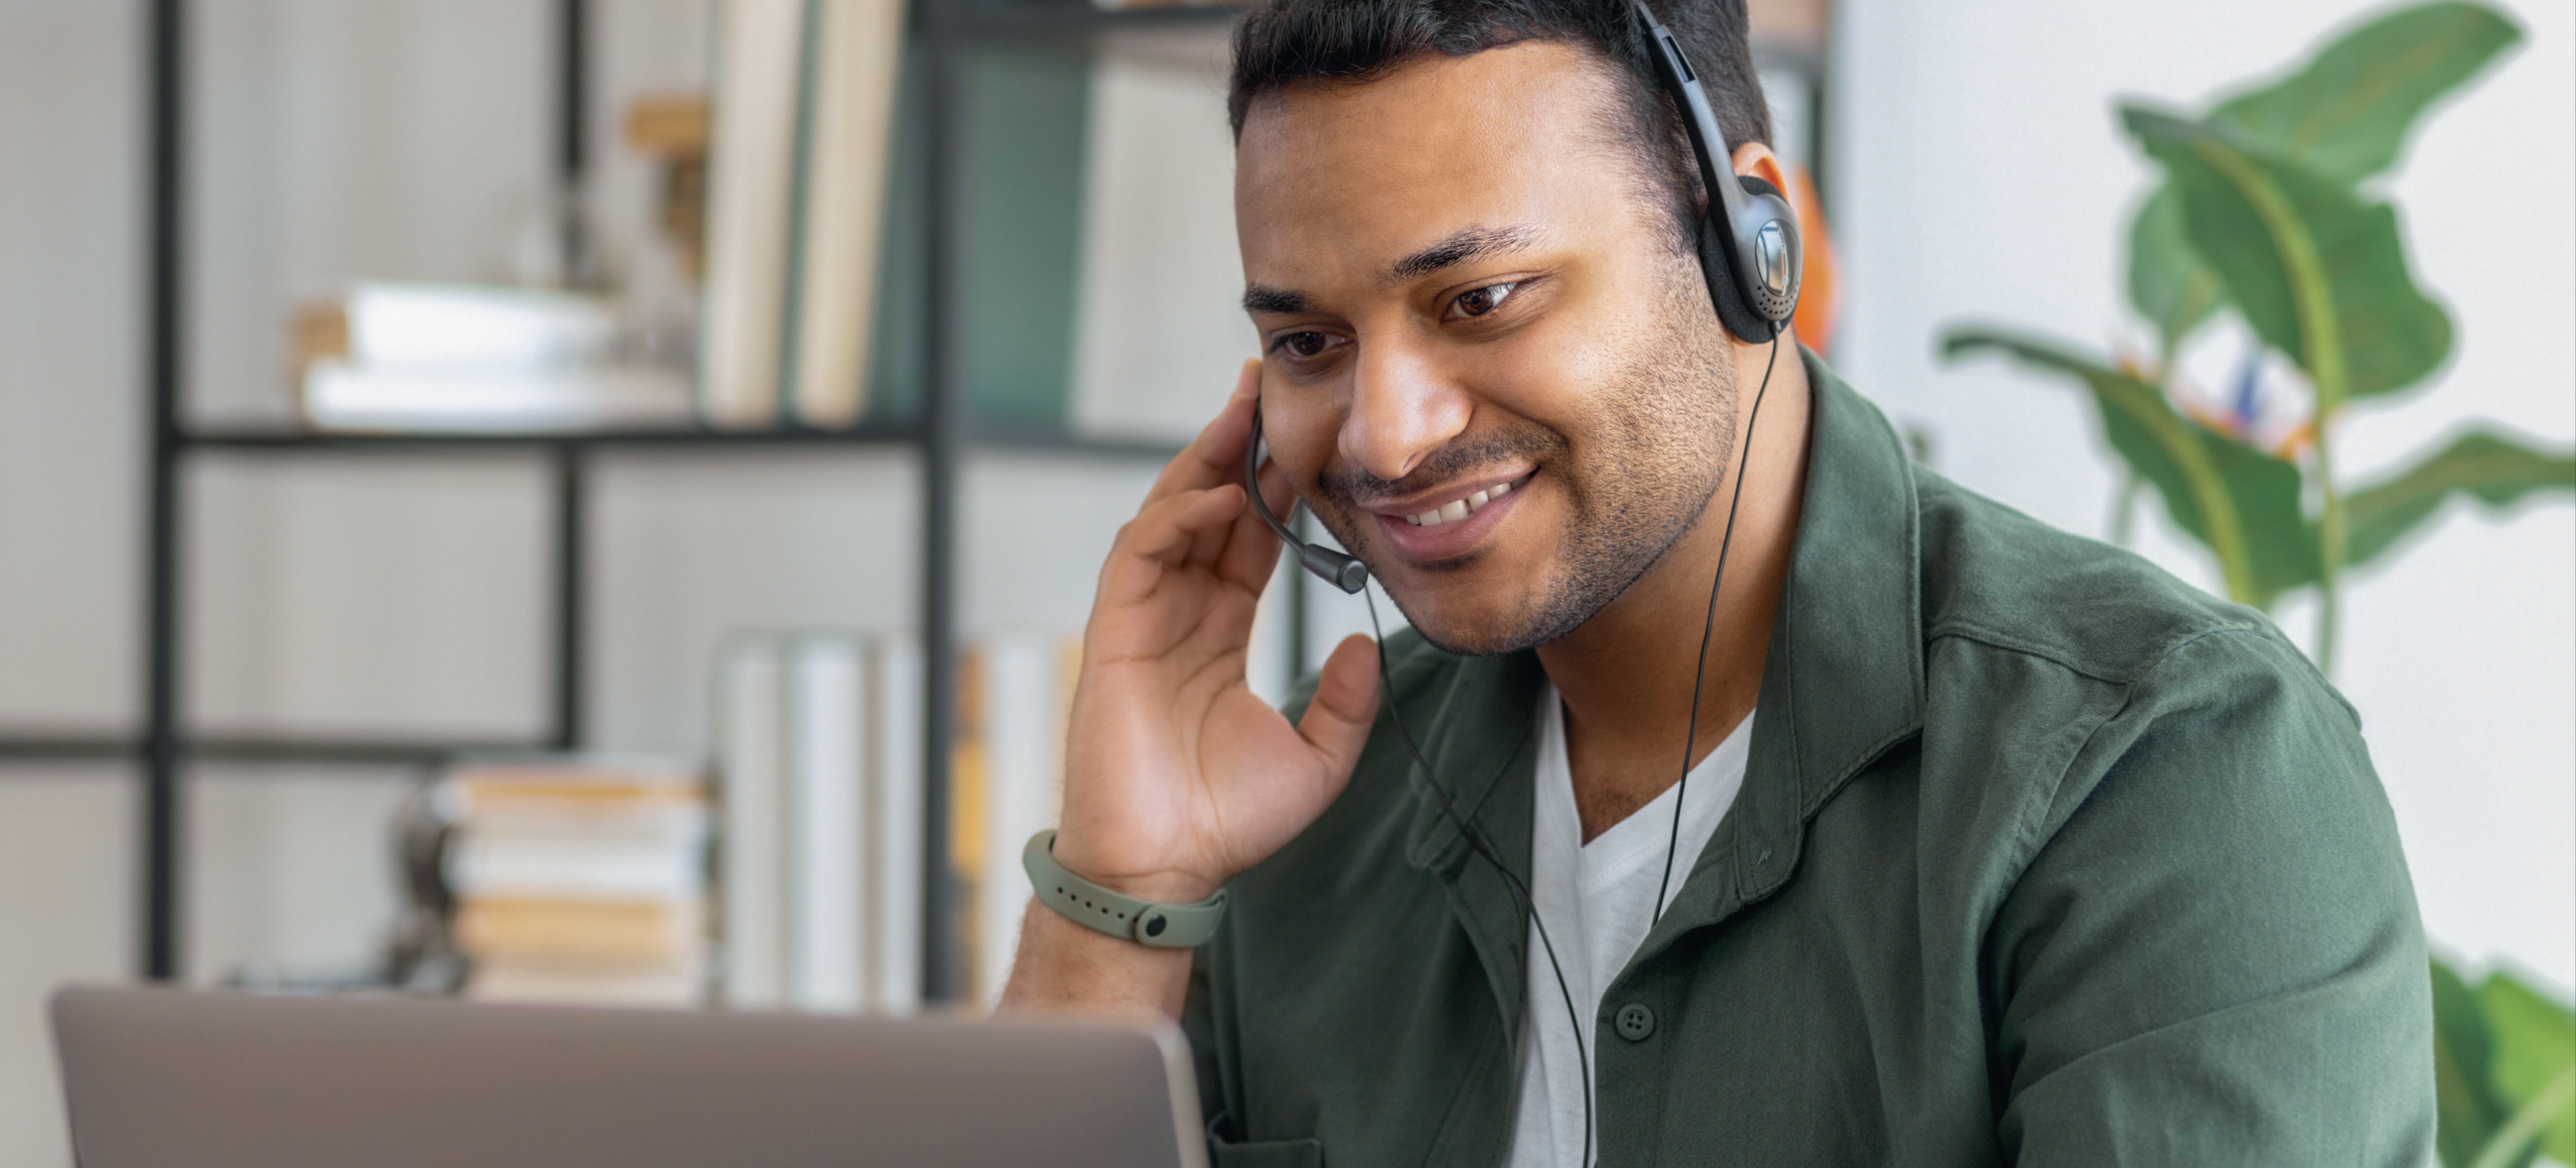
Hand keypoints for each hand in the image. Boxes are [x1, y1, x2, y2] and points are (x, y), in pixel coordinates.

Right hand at [1053, 360, 1382, 902]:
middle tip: (1272, 385)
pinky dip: (1177, 518)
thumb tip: (1364, 645)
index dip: (1276, 488)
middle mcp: (1177, 615)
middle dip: (1236, 447)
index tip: (1309, 438)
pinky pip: (1141, 555)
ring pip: (1170, 515)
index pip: (1249, 541)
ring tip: (1244, 412)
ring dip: (1205, 462)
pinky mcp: (1113, 633)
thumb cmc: (1224, 823)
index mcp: (1217, 634)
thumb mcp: (1315, 759)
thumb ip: (1345, 703)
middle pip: (1208, 509)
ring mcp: (1141, 619)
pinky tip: (1218, 493)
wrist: (1165, 870)